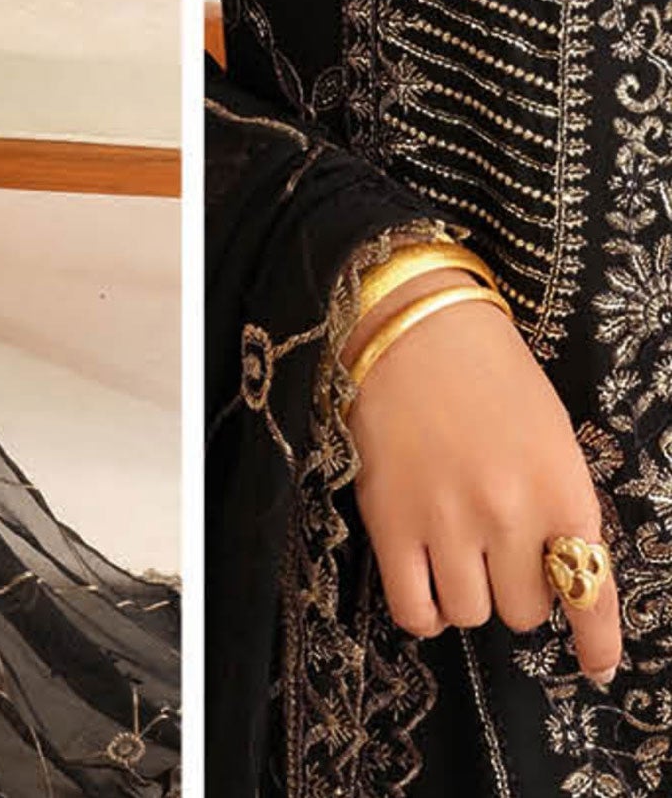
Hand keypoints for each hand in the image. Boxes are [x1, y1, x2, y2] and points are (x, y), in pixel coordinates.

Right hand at [342, 267, 620, 685]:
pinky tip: (427, 582)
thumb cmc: (490, 370)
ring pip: (471, 614)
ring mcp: (446, 522)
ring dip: (470, 593)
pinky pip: (414, 610)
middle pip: (523, 610)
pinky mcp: (390, 522)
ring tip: (459, 554)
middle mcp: (508, 515)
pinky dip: (425, 611)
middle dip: (517, 588)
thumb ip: (558, 504)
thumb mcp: (550, 433)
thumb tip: (557, 570)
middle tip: (501, 553)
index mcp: (561, 488)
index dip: (596, 638)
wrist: (413, 322)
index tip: (597, 664)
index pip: (590, 591)